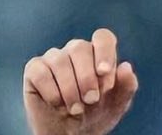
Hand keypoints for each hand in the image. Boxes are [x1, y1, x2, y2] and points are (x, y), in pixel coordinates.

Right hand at [23, 29, 138, 134]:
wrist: (69, 134)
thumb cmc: (93, 116)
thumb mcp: (115, 106)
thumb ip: (125, 87)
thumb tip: (127, 66)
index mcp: (96, 56)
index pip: (102, 37)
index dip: (104, 52)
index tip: (104, 74)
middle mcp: (73, 52)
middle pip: (80, 47)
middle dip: (87, 78)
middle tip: (91, 100)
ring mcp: (52, 59)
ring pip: (60, 61)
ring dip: (70, 91)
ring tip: (75, 109)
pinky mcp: (34, 69)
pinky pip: (41, 73)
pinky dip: (52, 94)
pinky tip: (56, 103)